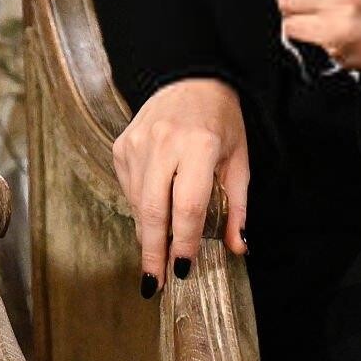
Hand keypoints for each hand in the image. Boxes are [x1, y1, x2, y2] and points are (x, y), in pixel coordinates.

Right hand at [111, 77, 249, 293]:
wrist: (189, 77)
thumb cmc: (221, 120)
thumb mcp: (239, 159)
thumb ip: (237, 206)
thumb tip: (237, 247)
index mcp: (199, 145)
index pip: (188, 206)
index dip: (185, 242)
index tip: (183, 269)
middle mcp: (164, 143)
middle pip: (154, 210)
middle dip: (153, 251)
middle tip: (155, 283)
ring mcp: (138, 143)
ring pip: (138, 203)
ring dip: (147, 234)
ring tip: (157, 256)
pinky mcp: (122, 144)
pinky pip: (129, 188)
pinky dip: (141, 209)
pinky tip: (152, 218)